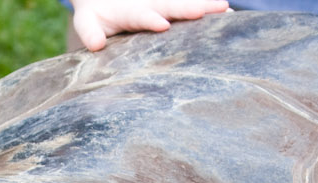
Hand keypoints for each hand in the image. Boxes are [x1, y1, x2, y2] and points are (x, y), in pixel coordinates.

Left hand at [70, 0, 230, 52]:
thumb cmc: (95, 16)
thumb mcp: (88, 23)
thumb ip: (90, 32)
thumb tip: (95, 44)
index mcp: (128, 11)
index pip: (141, 14)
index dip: (150, 18)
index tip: (162, 25)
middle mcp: (150, 4)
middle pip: (170, 5)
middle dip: (187, 9)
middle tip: (206, 11)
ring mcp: (161, 5)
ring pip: (184, 5)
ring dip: (204, 7)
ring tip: (226, 11)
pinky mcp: (169, 8)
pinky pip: (189, 8)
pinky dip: (208, 9)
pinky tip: (229, 14)